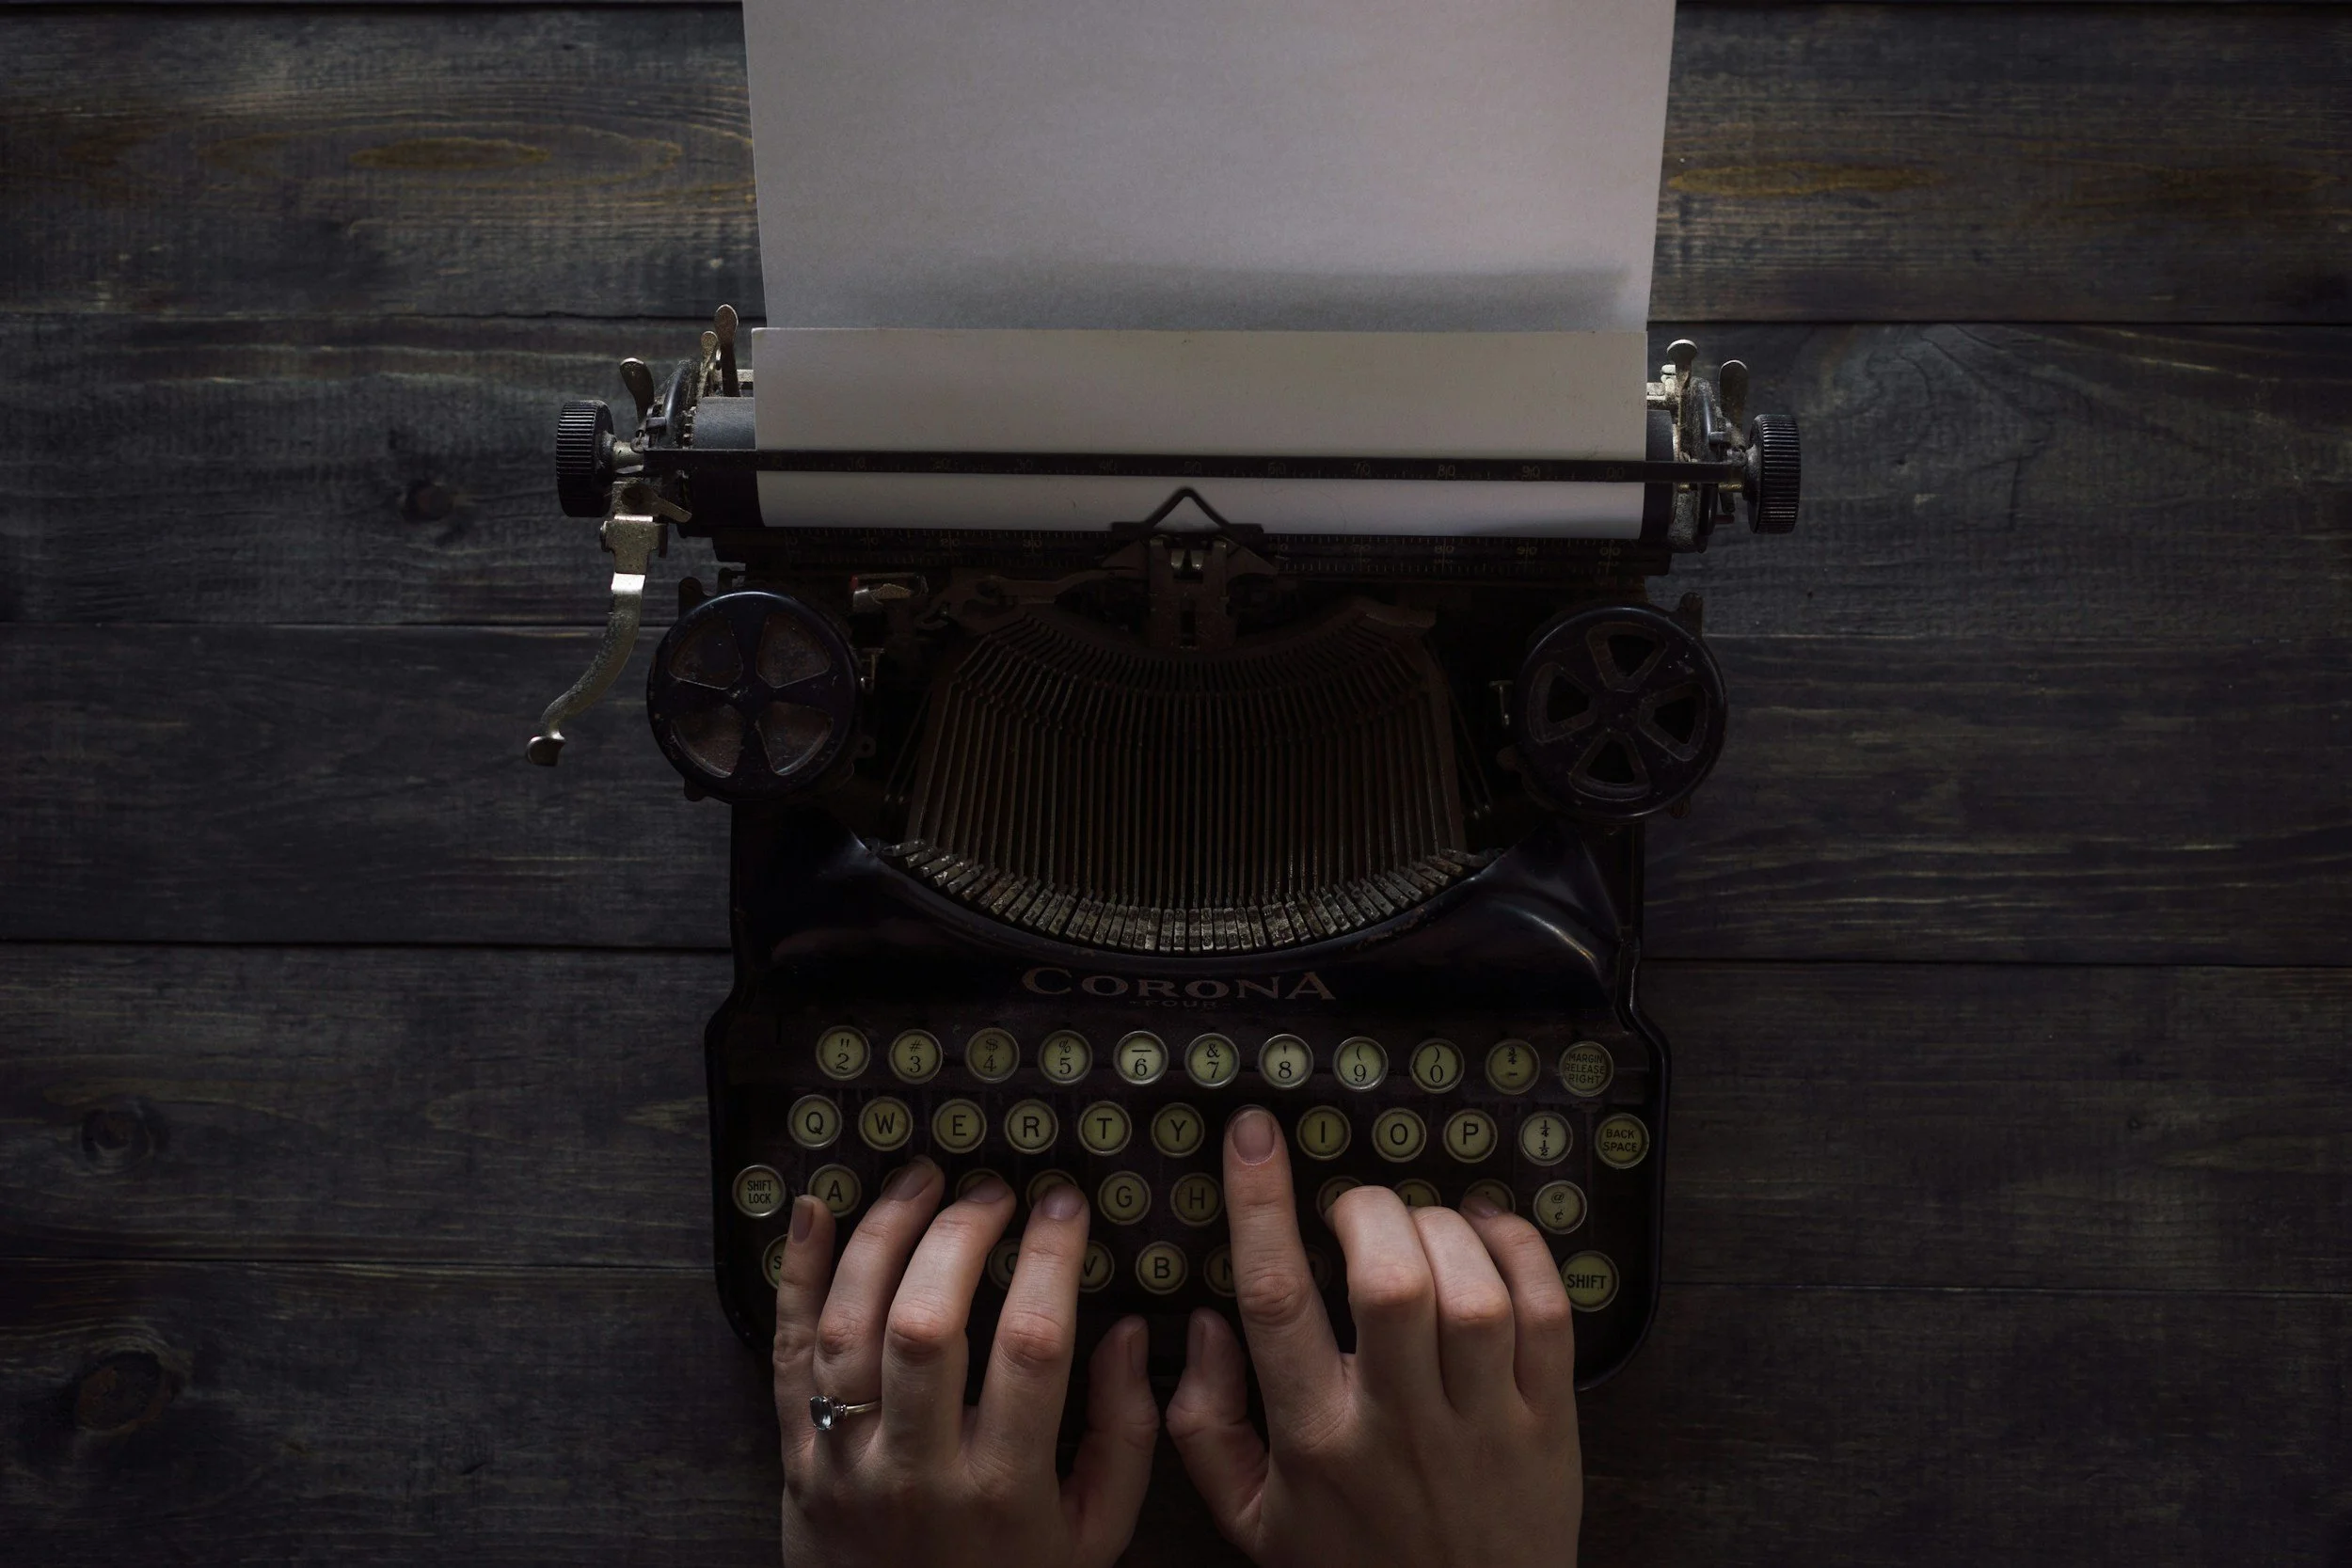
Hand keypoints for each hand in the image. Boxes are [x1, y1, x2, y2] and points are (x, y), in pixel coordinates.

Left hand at [770, 1160, 1160, 1567]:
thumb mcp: (1095, 1532)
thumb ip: (1125, 1434)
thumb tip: (1130, 1332)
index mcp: (1004, 1488)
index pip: (1032, 1345)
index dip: (1049, 1258)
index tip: (1065, 1204)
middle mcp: (918, 1472)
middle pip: (927, 1324)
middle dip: (961, 1234)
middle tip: (992, 1188)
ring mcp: (846, 1462)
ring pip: (851, 1326)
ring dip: (883, 1235)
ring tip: (921, 1179)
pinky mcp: (796, 1456)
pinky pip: (787, 1353)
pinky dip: (796, 1275)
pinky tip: (815, 1210)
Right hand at [1167, 1108, 1582, 1567]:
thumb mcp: (1249, 1520)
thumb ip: (1204, 1426)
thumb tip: (1203, 1326)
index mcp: (1316, 1443)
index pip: (1278, 1300)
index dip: (1261, 1205)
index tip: (1253, 1137)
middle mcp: (1400, 1426)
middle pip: (1390, 1281)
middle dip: (1367, 1209)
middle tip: (1350, 1204)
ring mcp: (1483, 1424)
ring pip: (1473, 1291)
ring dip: (1440, 1228)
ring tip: (1417, 1222)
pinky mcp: (1549, 1423)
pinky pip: (1548, 1314)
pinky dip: (1521, 1250)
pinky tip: (1486, 1231)